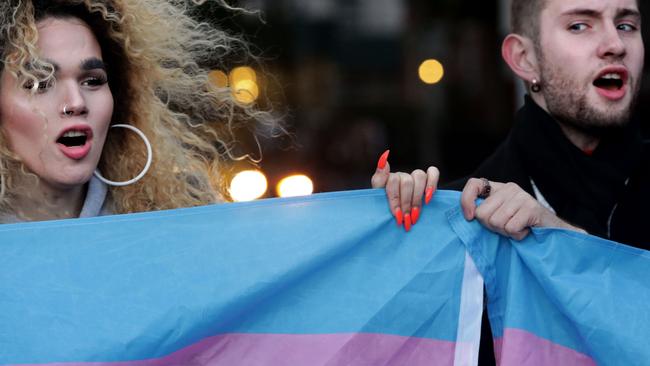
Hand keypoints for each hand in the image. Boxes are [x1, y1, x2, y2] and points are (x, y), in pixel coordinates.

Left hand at [371, 150, 439, 231]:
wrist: (396, 218)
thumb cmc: (386, 209)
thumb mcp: (377, 197)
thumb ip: (379, 179)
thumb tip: (383, 158)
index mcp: (388, 178)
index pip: (393, 181)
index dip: (395, 199)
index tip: (397, 215)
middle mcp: (402, 175)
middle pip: (407, 182)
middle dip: (406, 203)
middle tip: (406, 219)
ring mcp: (415, 176)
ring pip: (419, 177)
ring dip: (417, 197)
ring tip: (415, 214)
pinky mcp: (428, 179)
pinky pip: (433, 173)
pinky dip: (432, 183)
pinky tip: (428, 198)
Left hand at [460, 178, 585, 239]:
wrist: (553, 231)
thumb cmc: (521, 225)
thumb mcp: (499, 215)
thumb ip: (485, 212)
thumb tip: (469, 215)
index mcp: (498, 188)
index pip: (474, 184)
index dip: (466, 201)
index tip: (470, 217)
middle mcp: (509, 188)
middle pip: (482, 214)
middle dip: (492, 227)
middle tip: (507, 227)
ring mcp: (521, 196)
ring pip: (496, 222)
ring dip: (506, 232)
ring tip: (518, 228)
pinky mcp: (531, 207)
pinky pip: (511, 228)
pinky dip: (517, 235)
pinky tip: (526, 230)